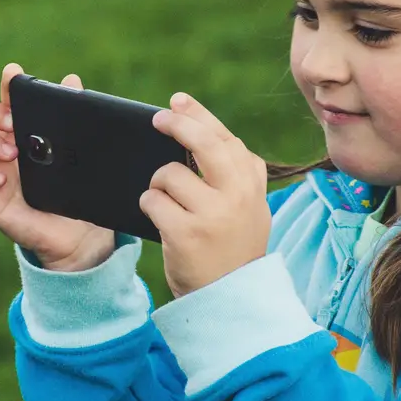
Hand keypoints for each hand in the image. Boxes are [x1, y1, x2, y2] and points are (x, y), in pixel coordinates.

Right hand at [0, 64, 116, 271]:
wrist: (79, 233)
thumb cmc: (73, 190)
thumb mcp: (76, 152)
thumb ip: (70, 119)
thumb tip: (71, 81)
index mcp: (19, 132)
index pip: (4, 101)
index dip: (6, 86)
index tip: (13, 74)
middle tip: (12, 122)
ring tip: (11, 153)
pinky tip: (1, 179)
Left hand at [141, 93, 270, 296]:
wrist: (231, 298)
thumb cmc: (233, 248)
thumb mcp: (250, 208)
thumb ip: (236, 173)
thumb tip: (200, 128)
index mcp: (251, 184)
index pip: (224, 138)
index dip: (199, 116)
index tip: (178, 101)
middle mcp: (236, 195)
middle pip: (202, 143)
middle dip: (176, 124)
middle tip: (158, 119)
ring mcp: (212, 214)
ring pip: (168, 174)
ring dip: (158, 185)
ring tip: (168, 204)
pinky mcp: (185, 233)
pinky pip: (152, 201)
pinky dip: (149, 205)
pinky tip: (159, 218)